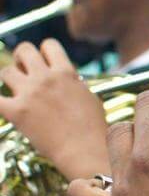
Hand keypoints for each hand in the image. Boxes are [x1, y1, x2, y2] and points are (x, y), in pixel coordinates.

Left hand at [0, 39, 108, 179]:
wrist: (84, 150)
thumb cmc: (93, 128)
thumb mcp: (90, 97)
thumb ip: (74, 83)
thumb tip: (67, 80)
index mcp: (66, 73)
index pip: (49, 45)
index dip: (45, 52)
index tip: (44, 61)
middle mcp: (46, 78)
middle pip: (23, 50)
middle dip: (21, 58)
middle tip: (23, 70)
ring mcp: (29, 94)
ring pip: (5, 71)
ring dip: (9, 79)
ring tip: (16, 91)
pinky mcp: (15, 112)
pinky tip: (1, 103)